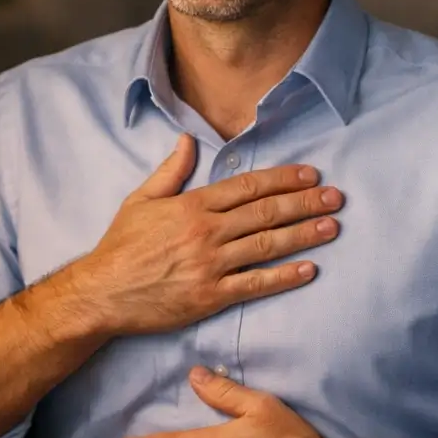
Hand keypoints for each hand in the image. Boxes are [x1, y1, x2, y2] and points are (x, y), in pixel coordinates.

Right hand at [64, 133, 343, 336]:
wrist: (102, 293)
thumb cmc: (121, 246)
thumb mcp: (140, 200)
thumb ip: (170, 171)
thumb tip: (187, 140)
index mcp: (193, 205)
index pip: (248, 186)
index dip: (283, 179)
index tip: (310, 174)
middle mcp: (206, 232)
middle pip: (266, 212)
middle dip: (305, 203)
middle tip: (336, 197)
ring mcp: (211, 265)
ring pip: (267, 245)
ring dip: (304, 235)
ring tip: (332, 226)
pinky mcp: (211, 296)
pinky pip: (255, 284)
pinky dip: (284, 277)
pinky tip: (309, 269)